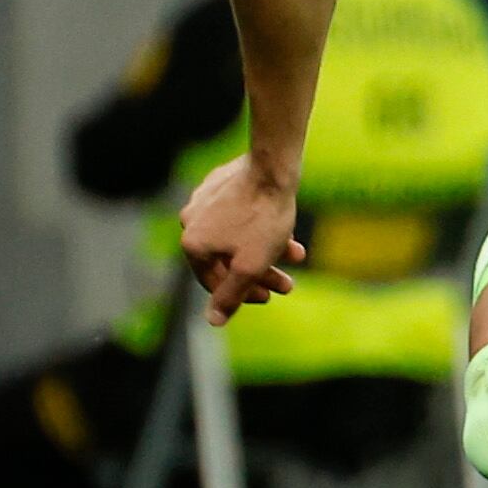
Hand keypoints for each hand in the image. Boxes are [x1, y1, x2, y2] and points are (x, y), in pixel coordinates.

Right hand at [179, 154, 305, 324]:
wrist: (273, 166)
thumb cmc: (262, 217)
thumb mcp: (249, 266)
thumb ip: (230, 296)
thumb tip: (213, 321)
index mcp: (192, 243)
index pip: (214, 282)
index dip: (242, 296)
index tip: (268, 296)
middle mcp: (191, 221)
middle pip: (228, 259)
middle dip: (262, 274)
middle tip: (287, 284)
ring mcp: (205, 200)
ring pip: (238, 236)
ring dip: (268, 251)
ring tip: (297, 256)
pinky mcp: (223, 183)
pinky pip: (241, 214)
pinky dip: (262, 227)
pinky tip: (288, 231)